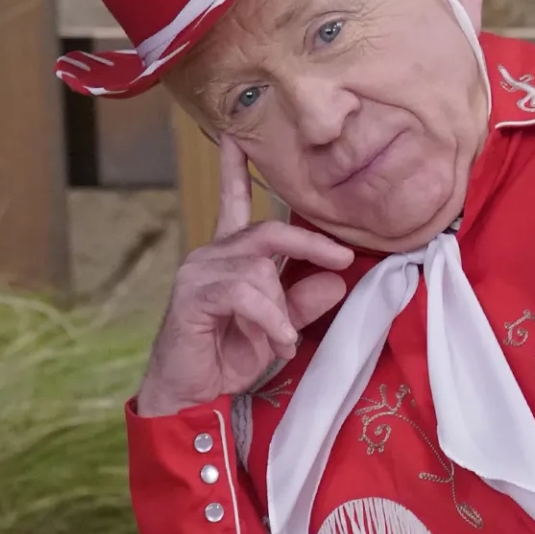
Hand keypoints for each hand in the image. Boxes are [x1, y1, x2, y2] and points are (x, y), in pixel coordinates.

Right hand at [134, 136, 352, 417]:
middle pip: (267, 231)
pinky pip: (246, 293)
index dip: (236, 170)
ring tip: (282, 342)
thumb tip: (337, 279)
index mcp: (230, 258)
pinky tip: (277, 342)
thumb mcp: (278, 330)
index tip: (236, 135)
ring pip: (260, 269)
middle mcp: (212, 256)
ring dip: (281, 311)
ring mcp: (199, 272)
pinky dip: (271, 320)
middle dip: (309, 244)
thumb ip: (303, 302)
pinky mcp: (194, 293)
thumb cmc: (227, 360)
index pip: (235, 203)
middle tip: (344, 259)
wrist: (190, 398)